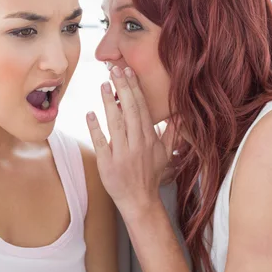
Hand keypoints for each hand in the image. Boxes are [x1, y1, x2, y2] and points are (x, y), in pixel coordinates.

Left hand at [86, 66, 175, 215]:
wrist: (140, 201)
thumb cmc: (150, 175)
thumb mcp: (166, 154)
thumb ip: (172, 132)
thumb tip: (181, 114)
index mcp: (150, 139)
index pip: (142, 108)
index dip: (135, 89)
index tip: (128, 71)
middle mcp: (137, 144)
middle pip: (130, 111)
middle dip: (123, 89)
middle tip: (114, 70)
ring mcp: (122, 154)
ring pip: (116, 124)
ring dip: (109, 103)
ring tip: (103, 85)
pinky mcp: (108, 164)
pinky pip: (101, 143)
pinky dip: (95, 129)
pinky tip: (90, 114)